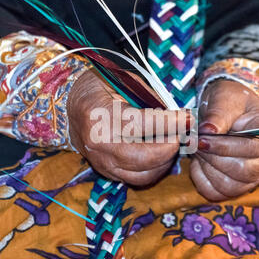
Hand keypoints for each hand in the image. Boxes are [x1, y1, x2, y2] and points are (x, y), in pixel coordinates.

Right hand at [68, 69, 189, 186]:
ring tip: (172, 143)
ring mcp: (101, 163)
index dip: (170, 123)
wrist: (70, 106)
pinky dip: (154, 169)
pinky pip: (136, 179)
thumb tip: (179, 113)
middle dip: (170, 147)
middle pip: (144, 158)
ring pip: (143, 175)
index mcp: (98, 118)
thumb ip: (148, 95)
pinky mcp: (106, 173)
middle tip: (181, 134)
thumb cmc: (98, 86)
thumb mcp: (121, 80)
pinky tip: (161, 153)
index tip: (189, 118)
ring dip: (165, 161)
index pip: (142, 125)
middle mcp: (98, 146)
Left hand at [190, 80, 258, 200]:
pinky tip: (197, 163)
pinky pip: (217, 193)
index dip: (224, 146)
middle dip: (213, 158)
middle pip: (243, 171)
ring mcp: (256, 175)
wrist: (225, 110)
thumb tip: (208, 131)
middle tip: (195, 142)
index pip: (253, 148)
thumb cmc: (229, 101)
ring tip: (197, 150)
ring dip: (207, 169)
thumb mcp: (225, 98)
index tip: (201, 139)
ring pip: (230, 186)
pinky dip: (202, 180)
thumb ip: (218, 113)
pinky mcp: (238, 186)